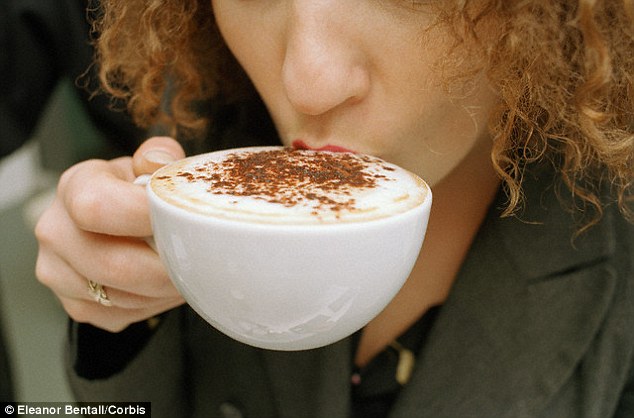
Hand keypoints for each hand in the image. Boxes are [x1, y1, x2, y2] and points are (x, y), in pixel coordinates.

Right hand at [35, 137, 186, 331]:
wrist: (118, 224)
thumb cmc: (137, 194)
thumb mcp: (148, 166)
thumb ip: (159, 155)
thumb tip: (158, 163)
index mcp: (75, 187)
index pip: (97, 207)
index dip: (146, 218)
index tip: (181, 220)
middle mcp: (55, 231)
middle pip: (113, 265)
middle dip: (166, 268)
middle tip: (197, 262)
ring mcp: (58, 273)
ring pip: (121, 297)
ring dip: (164, 290)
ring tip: (186, 271)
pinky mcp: (74, 305)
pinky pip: (121, 315)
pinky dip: (153, 305)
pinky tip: (165, 286)